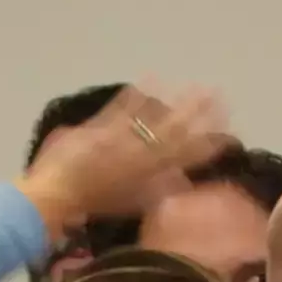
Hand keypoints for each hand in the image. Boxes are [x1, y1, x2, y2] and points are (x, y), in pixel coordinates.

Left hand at [20, 80, 231, 238]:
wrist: (53, 197)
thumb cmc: (91, 203)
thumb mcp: (131, 202)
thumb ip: (158, 190)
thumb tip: (183, 179)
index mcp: (147, 177)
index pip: (186, 158)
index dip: (209, 145)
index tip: (228, 132)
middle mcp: (139, 158)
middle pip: (177, 133)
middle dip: (201, 114)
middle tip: (219, 96)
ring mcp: (120, 141)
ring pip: (155, 119)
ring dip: (179, 101)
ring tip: (196, 86)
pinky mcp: (100, 128)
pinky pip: (123, 108)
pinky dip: (139, 94)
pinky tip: (153, 78)